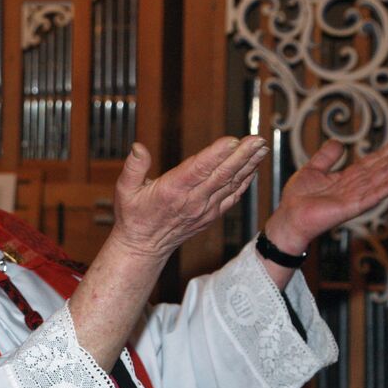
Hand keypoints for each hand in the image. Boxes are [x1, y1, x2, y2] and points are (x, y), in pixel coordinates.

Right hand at [108, 137, 267, 260]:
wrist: (143, 247)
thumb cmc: (133, 216)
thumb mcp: (125, 190)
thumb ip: (133, 167)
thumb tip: (138, 147)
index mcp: (172, 191)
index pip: (199, 169)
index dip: (217, 154)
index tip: (233, 140)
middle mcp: (192, 200)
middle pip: (222, 174)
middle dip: (242, 156)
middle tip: (258, 140)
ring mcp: (204, 209)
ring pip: (231, 184)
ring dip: (248, 165)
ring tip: (262, 148)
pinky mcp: (211, 215)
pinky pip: (231, 196)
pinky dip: (244, 182)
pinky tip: (253, 169)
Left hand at [262, 136, 387, 254]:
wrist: (288, 217)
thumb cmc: (298, 197)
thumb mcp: (312, 169)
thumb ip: (326, 157)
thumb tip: (339, 142)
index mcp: (348, 178)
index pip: (373, 161)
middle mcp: (355, 187)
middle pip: (382, 167)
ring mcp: (355, 198)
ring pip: (380, 178)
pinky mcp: (349, 208)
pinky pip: (370, 197)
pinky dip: (385, 188)